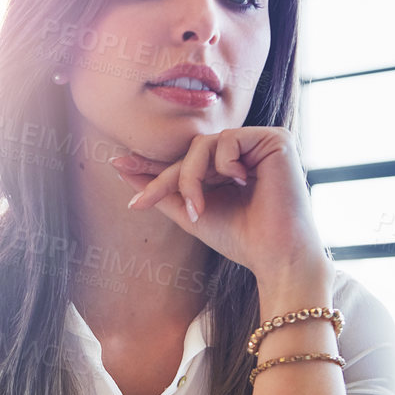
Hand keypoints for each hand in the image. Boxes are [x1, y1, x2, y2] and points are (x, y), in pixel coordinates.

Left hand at [110, 126, 330, 292]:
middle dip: (166, 179)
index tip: (117, 164)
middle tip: (144, 202)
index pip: (186, 160)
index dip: (153, 164)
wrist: (276, 256)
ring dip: (192, 177)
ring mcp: (260, 143)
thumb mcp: (191, 214)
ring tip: (199, 209)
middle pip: (191, 152)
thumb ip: (162, 192)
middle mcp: (245, 152)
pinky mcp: (275, 139)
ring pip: (204, 144)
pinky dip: (222, 164)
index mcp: (229, 167)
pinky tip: (240, 182)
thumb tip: (122, 168)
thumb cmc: (241, 239)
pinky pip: (228, 139)